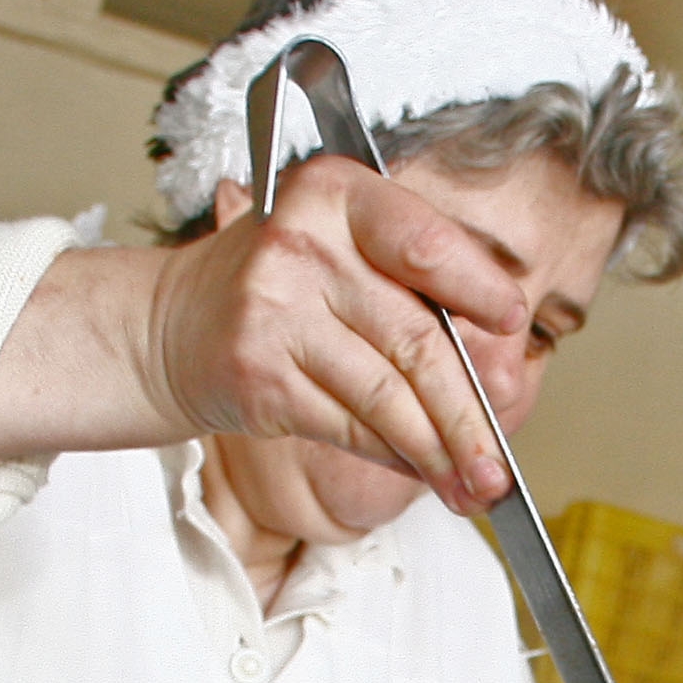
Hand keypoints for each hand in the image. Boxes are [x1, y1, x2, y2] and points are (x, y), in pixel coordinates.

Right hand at [0, 156, 527, 503]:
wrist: (167, 326)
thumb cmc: (280, 293)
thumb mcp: (345, 257)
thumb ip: (417, 293)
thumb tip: (500, 373)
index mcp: (338, 195)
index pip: (426, 243)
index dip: (478, 288)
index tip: (514, 323)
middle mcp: (304, 244)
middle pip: (416, 342)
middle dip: (469, 417)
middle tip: (501, 466)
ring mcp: (274, 307)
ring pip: (387, 397)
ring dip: (439, 453)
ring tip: (474, 486)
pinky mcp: (257, 370)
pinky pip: (348, 425)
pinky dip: (392, 455)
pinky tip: (418, 470)